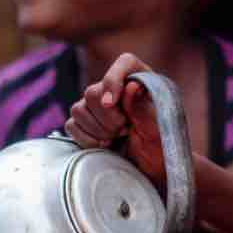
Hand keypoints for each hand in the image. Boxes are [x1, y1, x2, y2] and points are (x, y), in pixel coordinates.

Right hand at [64, 53, 167, 188]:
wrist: (153, 168)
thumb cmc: (161, 146)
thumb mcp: (158, 129)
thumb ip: (143, 108)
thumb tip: (131, 86)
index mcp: (141, 80)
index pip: (125, 64)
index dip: (113, 81)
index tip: (111, 104)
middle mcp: (116, 88)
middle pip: (93, 91)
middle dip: (107, 118)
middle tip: (125, 130)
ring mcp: (97, 106)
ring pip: (78, 108)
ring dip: (97, 130)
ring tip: (116, 138)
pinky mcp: (85, 124)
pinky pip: (71, 125)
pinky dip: (85, 138)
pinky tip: (103, 145)